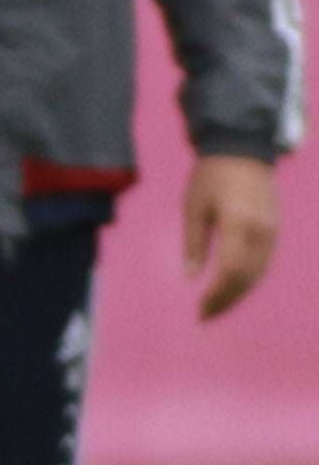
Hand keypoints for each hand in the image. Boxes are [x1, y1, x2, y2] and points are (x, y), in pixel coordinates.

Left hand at [183, 154, 278, 319]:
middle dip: (227, 299)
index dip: (217, 295)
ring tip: (217, 306)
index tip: (200, 310)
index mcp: (238, 224)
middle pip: (247, 277)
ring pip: (259, 272)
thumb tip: (190, 277)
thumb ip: (193, 244)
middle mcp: (261, 231)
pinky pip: (264, 262)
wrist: (242, 149)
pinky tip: (233, 287)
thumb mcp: (193, 208)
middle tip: (206, 315)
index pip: (231, 271)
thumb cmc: (210, 177)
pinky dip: (249, 279)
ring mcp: (272, 230)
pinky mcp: (275, 228)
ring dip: (239, 293)